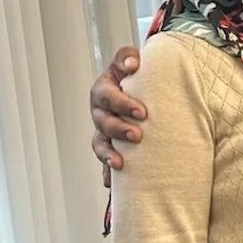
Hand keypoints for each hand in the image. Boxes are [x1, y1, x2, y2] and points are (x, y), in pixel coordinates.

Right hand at [89, 45, 146, 185]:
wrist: (138, 85)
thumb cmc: (134, 74)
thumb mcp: (129, 61)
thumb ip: (127, 58)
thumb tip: (132, 64)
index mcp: (103, 91)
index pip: (108, 97)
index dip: (123, 105)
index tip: (143, 112)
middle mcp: (99, 112)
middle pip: (104, 123)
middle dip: (119, 130)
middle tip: (138, 135)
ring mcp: (102, 130)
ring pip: (100, 144)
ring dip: (108, 154)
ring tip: (120, 164)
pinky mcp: (109, 145)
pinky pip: (104, 160)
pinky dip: (106, 172)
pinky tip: (110, 184)